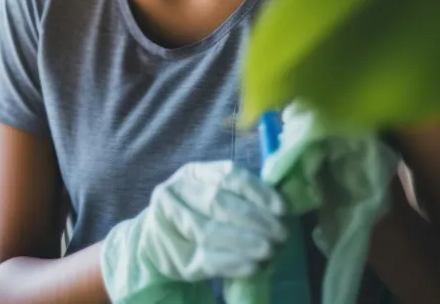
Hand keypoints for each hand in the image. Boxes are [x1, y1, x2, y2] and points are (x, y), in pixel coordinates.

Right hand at [101, 161, 288, 302]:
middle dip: (254, 219)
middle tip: (281, 234)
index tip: (281, 209)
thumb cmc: (196, 214)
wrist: (157, 242)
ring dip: (244, 242)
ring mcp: (169, 223)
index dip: (258, 192)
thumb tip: (282, 206)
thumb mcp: (213, 193)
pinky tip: (252, 266)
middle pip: (218, 202)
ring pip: (209, 230)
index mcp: (193, 173)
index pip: (229, 176)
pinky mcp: (173, 255)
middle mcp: (176, 192)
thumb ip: (240, 195)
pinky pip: (205, 258)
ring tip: (269, 251)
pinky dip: (232, 263)